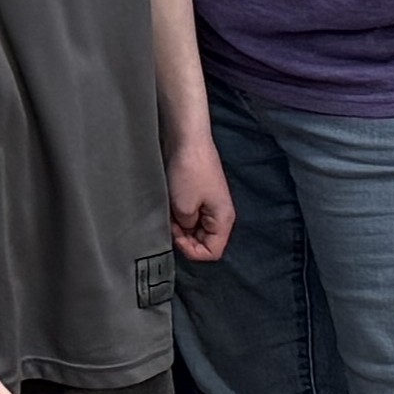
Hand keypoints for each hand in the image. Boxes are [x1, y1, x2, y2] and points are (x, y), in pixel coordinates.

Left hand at [167, 124, 234, 263]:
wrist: (186, 140)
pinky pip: (190, 215)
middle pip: (204, 242)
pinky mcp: (199, 195)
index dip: (192, 250)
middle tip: (171, 224)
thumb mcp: (184, 208)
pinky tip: (170, 205)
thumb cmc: (189, 172)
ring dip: (180, 226)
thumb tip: (185, 229)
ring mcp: (210, 204)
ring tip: (170, 212)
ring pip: (195, 229)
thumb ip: (186, 228)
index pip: (213, 252)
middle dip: (185, 238)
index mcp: (224, 220)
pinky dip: (178, 215)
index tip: (177, 237)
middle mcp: (220, 214)